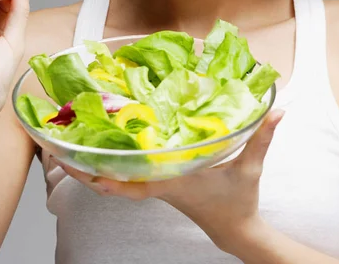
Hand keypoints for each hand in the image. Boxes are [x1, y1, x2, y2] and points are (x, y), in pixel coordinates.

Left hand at [54, 109, 284, 253]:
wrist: (235, 229)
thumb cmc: (239, 200)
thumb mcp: (250, 167)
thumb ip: (262, 138)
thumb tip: (278, 110)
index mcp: (174, 180)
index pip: (131, 182)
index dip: (102, 176)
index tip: (78, 162)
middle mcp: (160, 184)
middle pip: (114, 182)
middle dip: (86, 169)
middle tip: (60, 150)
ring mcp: (158, 186)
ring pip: (119, 180)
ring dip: (96, 167)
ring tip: (74, 147)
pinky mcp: (161, 185)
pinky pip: (130, 178)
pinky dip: (114, 169)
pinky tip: (109, 151)